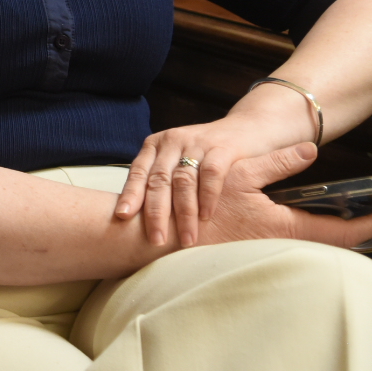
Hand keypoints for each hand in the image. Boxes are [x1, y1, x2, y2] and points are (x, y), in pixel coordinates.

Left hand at [115, 84, 319, 245]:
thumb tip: (135, 218)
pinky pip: (211, 174)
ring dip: (184, 213)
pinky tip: (208, 217)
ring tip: (186, 239)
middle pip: (158, 180)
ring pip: (183, 180)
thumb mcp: (179, 161)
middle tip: (156, 240)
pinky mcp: (222, 147)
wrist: (249, 129)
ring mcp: (196, 142)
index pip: (138, 172)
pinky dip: (208, 197)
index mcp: (156, 145)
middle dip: (156, 213)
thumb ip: (161, 181)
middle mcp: (172, 141)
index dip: (130, 194)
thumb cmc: (207, 155)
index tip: (122, 217)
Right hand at [194, 143, 371, 250]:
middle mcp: (283, 244)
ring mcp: (269, 250)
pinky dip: (305, 234)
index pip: (342, 233)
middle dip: (355, 229)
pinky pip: (292, 245)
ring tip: (343, 215)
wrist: (164, 239)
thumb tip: (311, 150)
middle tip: (370, 214)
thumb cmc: (199, 210)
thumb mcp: (240, 176)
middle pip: (331, 242)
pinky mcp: (254, 250)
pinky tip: (298, 220)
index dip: (369, 224)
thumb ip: (277, 164)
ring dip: (330, 232)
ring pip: (312, 245)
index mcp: (286, 227)